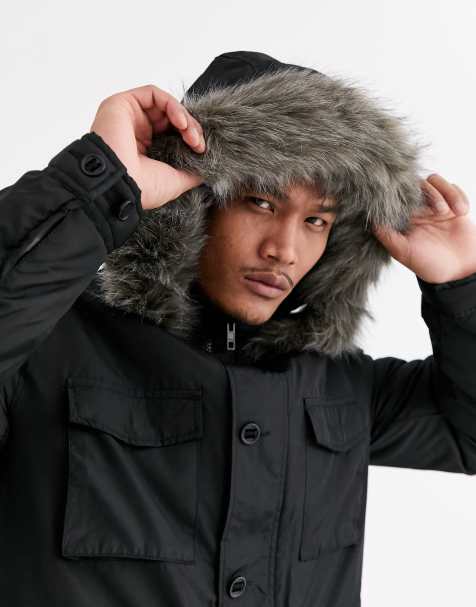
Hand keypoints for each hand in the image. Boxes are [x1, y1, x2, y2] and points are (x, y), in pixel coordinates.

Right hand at [89, 84, 205, 209]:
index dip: (190, 137)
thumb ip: (191, 173)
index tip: (201, 150)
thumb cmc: (143, 188)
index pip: (172, 134)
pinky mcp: (122, 103)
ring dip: (184, 117)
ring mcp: (128, 117)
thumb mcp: (175, 182)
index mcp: (144, 150)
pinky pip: (153, 94)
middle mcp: (135, 132)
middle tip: (199, 143)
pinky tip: (181, 123)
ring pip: (164, 105)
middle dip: (190, 128)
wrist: (120, 184)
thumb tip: (207, 169)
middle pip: (170, 118)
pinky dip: (172, 105)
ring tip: (192, 135)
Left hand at [372, 174, 475, 282]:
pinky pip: (454, 188)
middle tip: (437, 211)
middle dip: (427, 193)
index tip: (410, 199)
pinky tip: (461, 212)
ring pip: (435, 181)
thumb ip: (386, 236)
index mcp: (404, 219)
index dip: (402, 193)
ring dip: (444, 193)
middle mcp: (418, 211)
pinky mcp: (454, 205)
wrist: (459, 271)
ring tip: (447, 213)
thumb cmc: (429, 264)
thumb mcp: (403, 252)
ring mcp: (436, 206)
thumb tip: (371, 221)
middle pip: (416, 184)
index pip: (397, 196)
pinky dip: (458, 196)